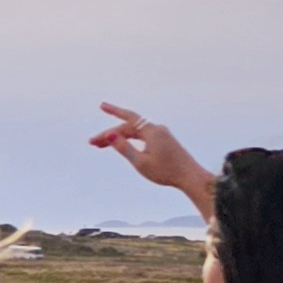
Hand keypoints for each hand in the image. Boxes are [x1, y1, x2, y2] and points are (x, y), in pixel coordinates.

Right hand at [90, 101, 213, 215]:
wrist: (190, 177)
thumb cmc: (166, 172)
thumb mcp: (140, 162)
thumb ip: (123, 147)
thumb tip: (109, 134)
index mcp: (152, 132)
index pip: (128, 118)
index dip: (114, 111)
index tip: (101, 106)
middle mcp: (157, 129)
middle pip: (129, 128)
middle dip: (110, 134)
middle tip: (92, 143)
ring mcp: (162, 134)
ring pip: (135, 132)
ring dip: (119, 137)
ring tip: (102, 145)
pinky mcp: (165, 140)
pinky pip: (143, 136)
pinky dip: (130, 139)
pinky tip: (123, 144)